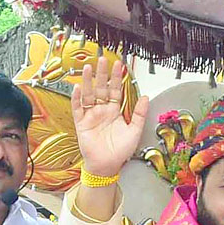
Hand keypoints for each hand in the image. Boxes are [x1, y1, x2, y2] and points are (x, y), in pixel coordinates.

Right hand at [71, 57, 150, 178]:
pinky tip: (78, 88)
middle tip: (102, 59)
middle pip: (101, 88)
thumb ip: (139, 114)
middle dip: (102, 74)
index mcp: (115, 111)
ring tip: (88, 68)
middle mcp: (102, 110)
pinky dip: (77, 99)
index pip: (116, 90)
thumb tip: (146, 97)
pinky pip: (78, 108)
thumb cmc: (121, 151)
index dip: (117, 78)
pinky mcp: (81, 123)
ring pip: (88, 94)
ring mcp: (91, 115)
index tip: (119, 65)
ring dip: (87, 81)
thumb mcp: (135, 130)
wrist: (108, 165)